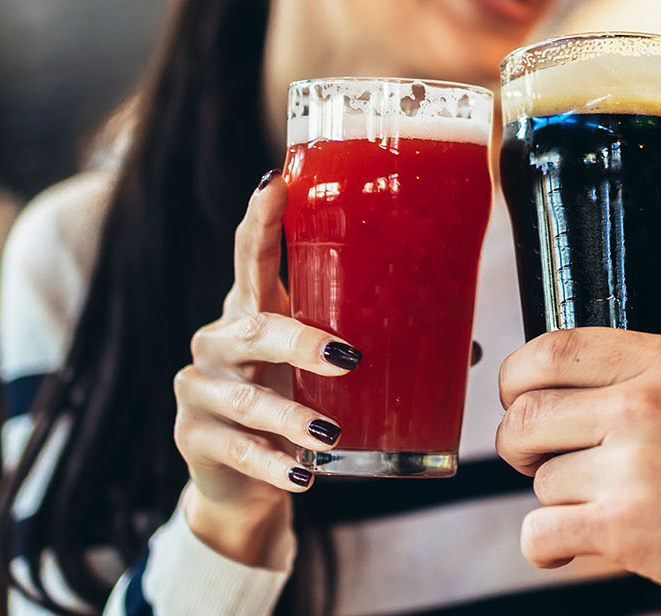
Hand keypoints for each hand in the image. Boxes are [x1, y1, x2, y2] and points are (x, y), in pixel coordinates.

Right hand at [173, 173, 359, 563]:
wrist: (240, 478)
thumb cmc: (290, 400)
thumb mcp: (323, 369)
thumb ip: (377, 347)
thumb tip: (465, 344)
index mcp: (252, 309)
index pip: (251, 253)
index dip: (260, 217)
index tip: (275, 181)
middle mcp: (218, 341)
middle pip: (249, 326)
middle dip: (296, 340)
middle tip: (347, 358)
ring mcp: (200, 390)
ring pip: (244, 397)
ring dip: (291, 415)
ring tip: (331, 434)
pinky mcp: (196, 439)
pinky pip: (237, 450)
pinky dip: (274, 464)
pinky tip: (304, 473)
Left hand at [496, 328, 660, 615]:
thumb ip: (657, 377)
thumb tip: (587, 384)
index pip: (555, 348)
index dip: (519, 377)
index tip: (518, 398)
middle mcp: (644, 404)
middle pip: (528, 415)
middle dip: (522, 445)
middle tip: (542, 462)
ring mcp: (633, 464)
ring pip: (541, 480)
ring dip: (559, 502)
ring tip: (604, 511)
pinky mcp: (626, 526)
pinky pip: (539, 532)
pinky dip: (547, 547)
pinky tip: (573, 547)